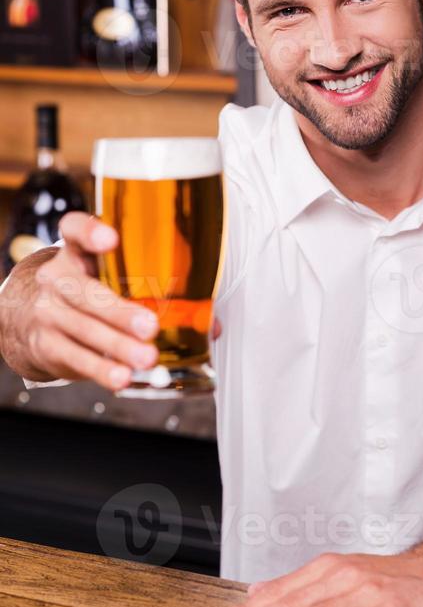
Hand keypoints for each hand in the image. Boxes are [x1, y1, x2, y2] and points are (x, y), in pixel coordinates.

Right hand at [0, 211, 159, 390]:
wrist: (29, 320)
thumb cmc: (84, 295)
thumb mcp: (105, 279)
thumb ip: (153, 291)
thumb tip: (208, 322)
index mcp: (75, 253)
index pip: (73, 230)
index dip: (89, 232)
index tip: (110, 239)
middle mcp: (56, 278)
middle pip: (84, 290)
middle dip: (118, 311)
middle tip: (149, 326)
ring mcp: (47, 312)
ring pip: (84, 328)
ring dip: (118, 346)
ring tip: (146, 357)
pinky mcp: (45, 344)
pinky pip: (76, 357)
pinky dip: (101, 369)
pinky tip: (121, 376)